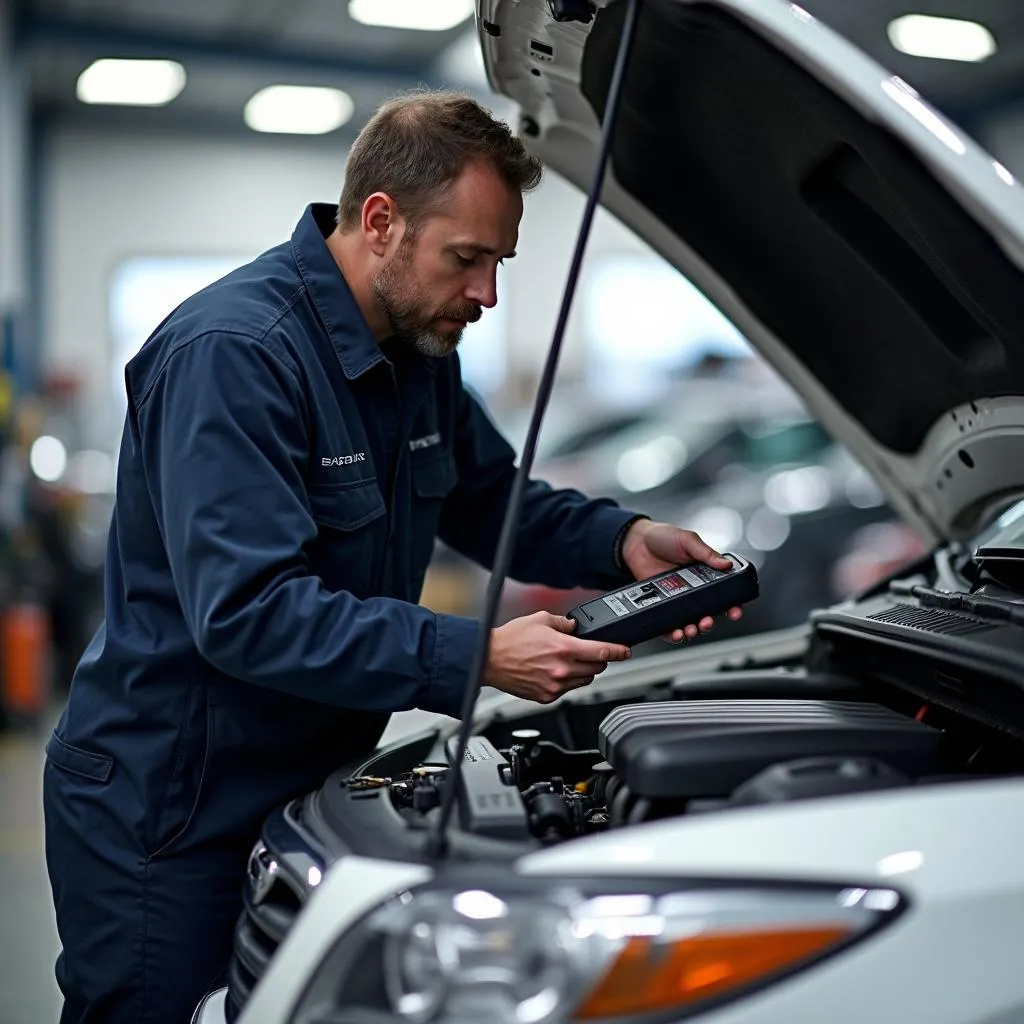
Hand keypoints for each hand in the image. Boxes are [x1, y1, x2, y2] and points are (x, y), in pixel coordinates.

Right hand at [486, 611, 630, 703]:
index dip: (619, 651)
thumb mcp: (540, 619)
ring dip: (584, 671)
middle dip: (598, 659)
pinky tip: (555, 671)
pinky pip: (568, 690)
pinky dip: (568, 681)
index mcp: (564, 648)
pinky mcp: (547, 696)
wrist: (488, 659)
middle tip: (589, 652)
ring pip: (585, 680)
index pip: (602, 652)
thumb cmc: (510, 640)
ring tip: (568, 661)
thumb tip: (575, 627)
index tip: (626, 651)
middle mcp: (562, 670)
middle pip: (597, 668)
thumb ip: (564, 623)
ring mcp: (555, 686)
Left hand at [622, 519, 742, 642]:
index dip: (732, 605)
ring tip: (690, 629)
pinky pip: (668, 624)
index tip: (734, 612)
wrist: (635, 542)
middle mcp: (694, 590)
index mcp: (705, 575)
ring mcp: (677, 599)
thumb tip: (727, 564)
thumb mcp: (688, 540)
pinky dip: (672, 633)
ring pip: (689, 622)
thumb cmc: (663, 537)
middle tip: (707, 621)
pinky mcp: (661, 604)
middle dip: (709, 622)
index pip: (724, 594)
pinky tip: (674, 632)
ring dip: (692, 630)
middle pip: (708, 613)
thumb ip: (706, 553)